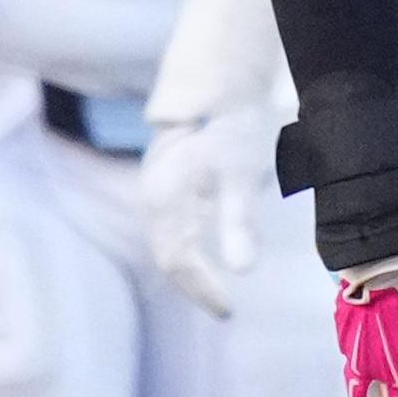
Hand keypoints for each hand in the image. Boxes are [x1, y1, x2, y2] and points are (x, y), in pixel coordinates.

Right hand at [141, 103, 273, 316]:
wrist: (217, 86)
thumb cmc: (232, 130)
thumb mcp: (242, 177)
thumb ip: (239, 223)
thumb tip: (244, 270)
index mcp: (166, 201)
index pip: (178, 261)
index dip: (202, 289)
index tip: (227, 310)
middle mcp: (153, 199)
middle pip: (169, 255)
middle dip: (194, 284)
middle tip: (221, 306)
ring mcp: (156, 190)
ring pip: (166, 242)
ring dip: (187, 269)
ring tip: (212, 290)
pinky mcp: (165, 184)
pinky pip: (169, 228)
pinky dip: (185, 248)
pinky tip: (202, 254)